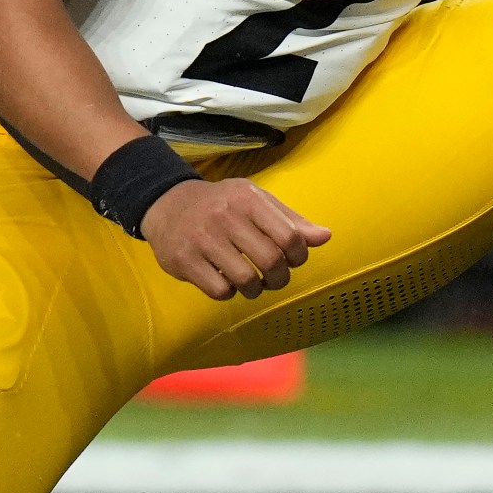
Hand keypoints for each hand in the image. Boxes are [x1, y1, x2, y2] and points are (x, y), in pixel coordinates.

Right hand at [140, 178, 331, 300]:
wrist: (167, 203)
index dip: (298, 257)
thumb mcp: (255, 201)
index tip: (292, 260)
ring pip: (247, 281)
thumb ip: (291, 220)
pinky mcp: (184, 260)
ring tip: (251, 283)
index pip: (290, 236)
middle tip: (273, 278)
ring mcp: (202, 239)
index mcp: (247, 199)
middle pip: (271, 261)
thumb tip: (325, 237)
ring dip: (255, 289)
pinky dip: (229, 292)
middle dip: (279, 278)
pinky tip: (224, 281)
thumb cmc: (221, 204)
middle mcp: (225, 216)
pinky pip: (220, 290)